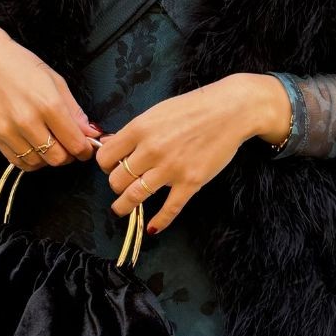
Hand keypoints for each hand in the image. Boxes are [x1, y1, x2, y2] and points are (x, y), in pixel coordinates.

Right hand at [0, 24, 100, 169]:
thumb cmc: (21, 65)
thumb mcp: (55, 81)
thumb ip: (74, 111)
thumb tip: (91, 133)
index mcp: (48, 104)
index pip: (75, 143)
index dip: (86, 150)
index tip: (87, 148)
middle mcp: (27, 121)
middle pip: (57, 159)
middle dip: (69, 156)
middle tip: (69, 146)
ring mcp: (8, 131)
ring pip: (37, 163)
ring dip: (49, 159)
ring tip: (51, 144)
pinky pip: (18, 161)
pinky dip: (30, 160)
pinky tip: (34, 147)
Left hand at [93, 77, 252, 233]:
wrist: (230, 110)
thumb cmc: (193, 107)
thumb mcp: (156, 112)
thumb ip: (132, 131)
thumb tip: (106, 143)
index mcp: (139, 129)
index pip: (106, 157)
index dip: (105, 165)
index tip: (112, 167)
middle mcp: (151, 150)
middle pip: (117, 179)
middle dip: (115, 185)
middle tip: (122, 185)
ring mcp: (171, 168)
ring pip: (134, 196)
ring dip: (124, 206)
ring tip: (121, 209)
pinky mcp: (190, 182)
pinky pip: (169, 209)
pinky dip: (159, 222)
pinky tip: (152, 228)